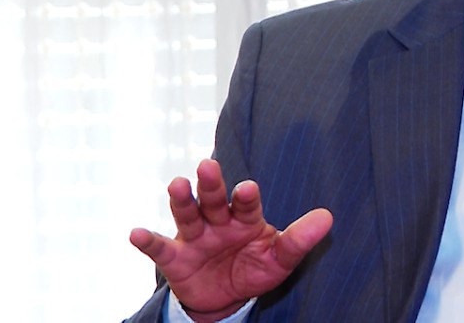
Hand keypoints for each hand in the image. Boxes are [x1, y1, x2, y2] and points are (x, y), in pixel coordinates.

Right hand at [129, 159, 333, 321]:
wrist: (225, 297)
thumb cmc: (254, 268)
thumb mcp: (279, 259)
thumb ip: (299, 240)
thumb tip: (328, 218)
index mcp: (245, 218)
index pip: (246, 204)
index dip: (246, 196)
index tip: (247, 189)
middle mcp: (218, 221)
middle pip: (214, 200)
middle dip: (211, 185)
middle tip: (209, 166)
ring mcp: (195, 237)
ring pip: (187, 214)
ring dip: (181, 200)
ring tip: (177, 185)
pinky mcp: (175, 258)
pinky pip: (159, 248)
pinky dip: (147, 240)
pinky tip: (135, 233)